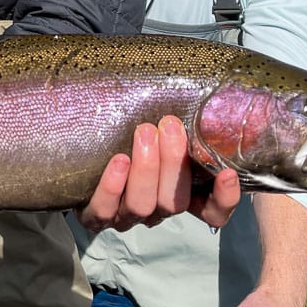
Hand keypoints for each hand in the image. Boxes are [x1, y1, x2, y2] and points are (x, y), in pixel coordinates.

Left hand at [76, 115, 239, 231]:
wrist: (79, 151)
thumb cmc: (128, 134)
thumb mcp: (157, 130)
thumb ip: (176, 124)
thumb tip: (197, 89)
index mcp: (178, 195)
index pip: (212, 212)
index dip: (224, 199)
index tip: (228, 173)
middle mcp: (155, 210)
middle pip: (173, 202)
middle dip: (175, 163)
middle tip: (170, 125)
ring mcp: (125, 216)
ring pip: (142, 206)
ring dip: (146, 170)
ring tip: (144, 132)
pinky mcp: (95, 216)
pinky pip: (103, 211)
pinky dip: (112, 188)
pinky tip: (119, 161)